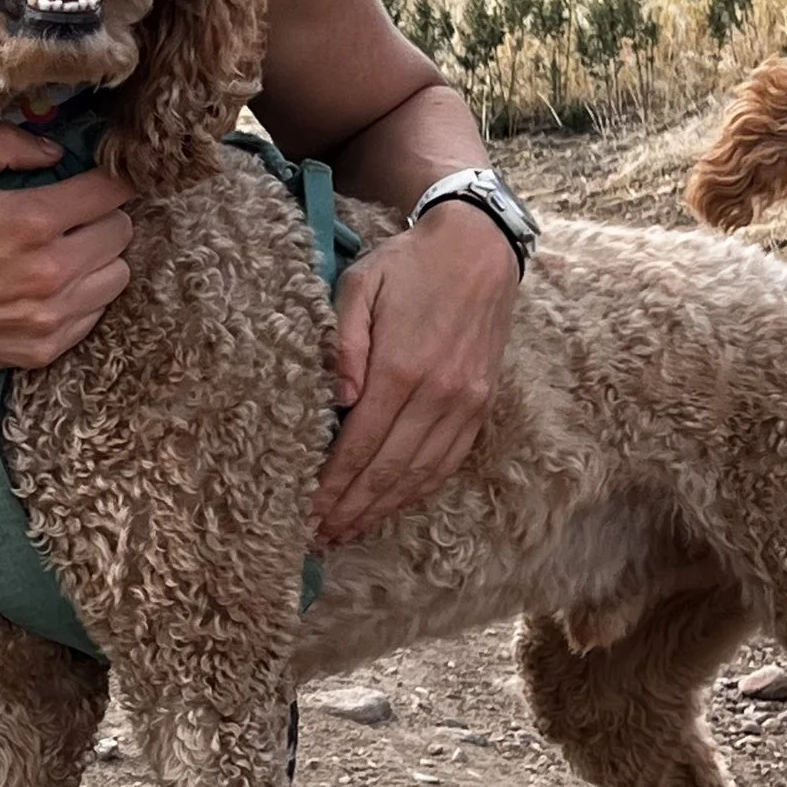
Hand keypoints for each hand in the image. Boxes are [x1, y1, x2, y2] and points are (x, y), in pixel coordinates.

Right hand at [0, 125, 134, 376]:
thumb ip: (2, 144)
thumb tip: (54, 151)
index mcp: (31, 221)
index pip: (111, 191)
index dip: (109, 177)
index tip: (96, 176)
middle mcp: (51, 271)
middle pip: (122, 231)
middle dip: (102, 214)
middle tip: (73, 213)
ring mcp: (51, 316)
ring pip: (118, 275)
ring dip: (100, 257)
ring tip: (67, 249)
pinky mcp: (43, 349)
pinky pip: (95, 314)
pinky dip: (84, 296)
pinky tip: (51, 286)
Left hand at [313, 201, 518, 544]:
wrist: (478, 249)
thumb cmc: (407, 265)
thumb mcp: (360, 286)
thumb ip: (344, 343)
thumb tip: (339, 399)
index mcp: (401, 368)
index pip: (358, 445)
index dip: (332, 484)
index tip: (306, 512)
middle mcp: (437, 394)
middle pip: (386, 469)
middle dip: (350, 508)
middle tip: (319, 537)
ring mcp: (464, 403)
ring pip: (419, 473)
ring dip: (382, 508)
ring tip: (349, 531)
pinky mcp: (481, 405)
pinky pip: (447, 461)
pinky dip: (418, 489)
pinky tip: (393, 504)